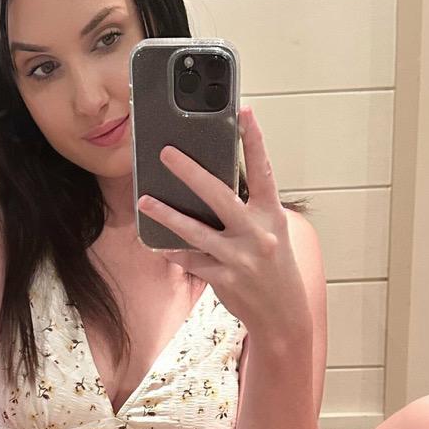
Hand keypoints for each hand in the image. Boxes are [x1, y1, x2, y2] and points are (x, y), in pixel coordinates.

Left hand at [136, 105, 308, 336]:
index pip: (264, 170)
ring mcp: (240, 258)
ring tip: (143, 200)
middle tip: (166, 152)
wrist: (285, 316)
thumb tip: (210, 185)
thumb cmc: (276, 267)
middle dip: (190, 171)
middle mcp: (258, 233)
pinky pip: (191, 260)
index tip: (243, 112)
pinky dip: (173, 251)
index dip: (254, 140)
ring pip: (195, 231)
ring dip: (166, 214)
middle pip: (219, 195)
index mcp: (272, 215)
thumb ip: (248, 209)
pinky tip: (157, 244)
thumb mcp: (272, 232)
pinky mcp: (225, 279)